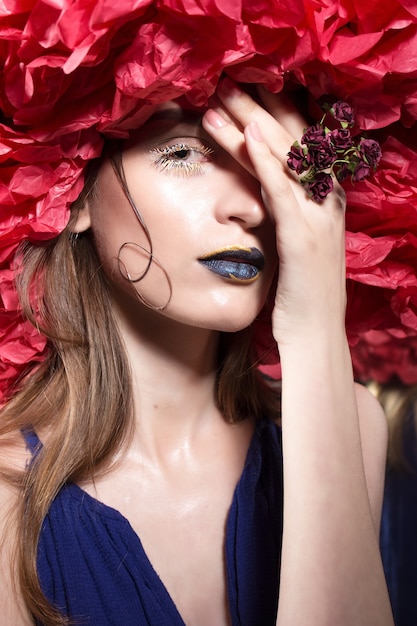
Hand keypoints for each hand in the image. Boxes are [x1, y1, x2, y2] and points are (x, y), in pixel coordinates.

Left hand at [202, 79, 346, 348]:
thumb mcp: (294, 247)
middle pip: (293, 141)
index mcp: (322, 202)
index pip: (301, 145)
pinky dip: (266, 159)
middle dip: (259, 107)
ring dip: (252, 123)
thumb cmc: (299, 295)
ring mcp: (317, 217)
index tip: (247, 91)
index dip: (275, 114)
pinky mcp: (302, 236)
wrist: (315, 335)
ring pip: (286, 158)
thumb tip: (258, 197)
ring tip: (220, 97)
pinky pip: (282, 189)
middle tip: (227, 82)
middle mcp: (325, 202)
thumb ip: (283, 217)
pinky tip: (248, 134)